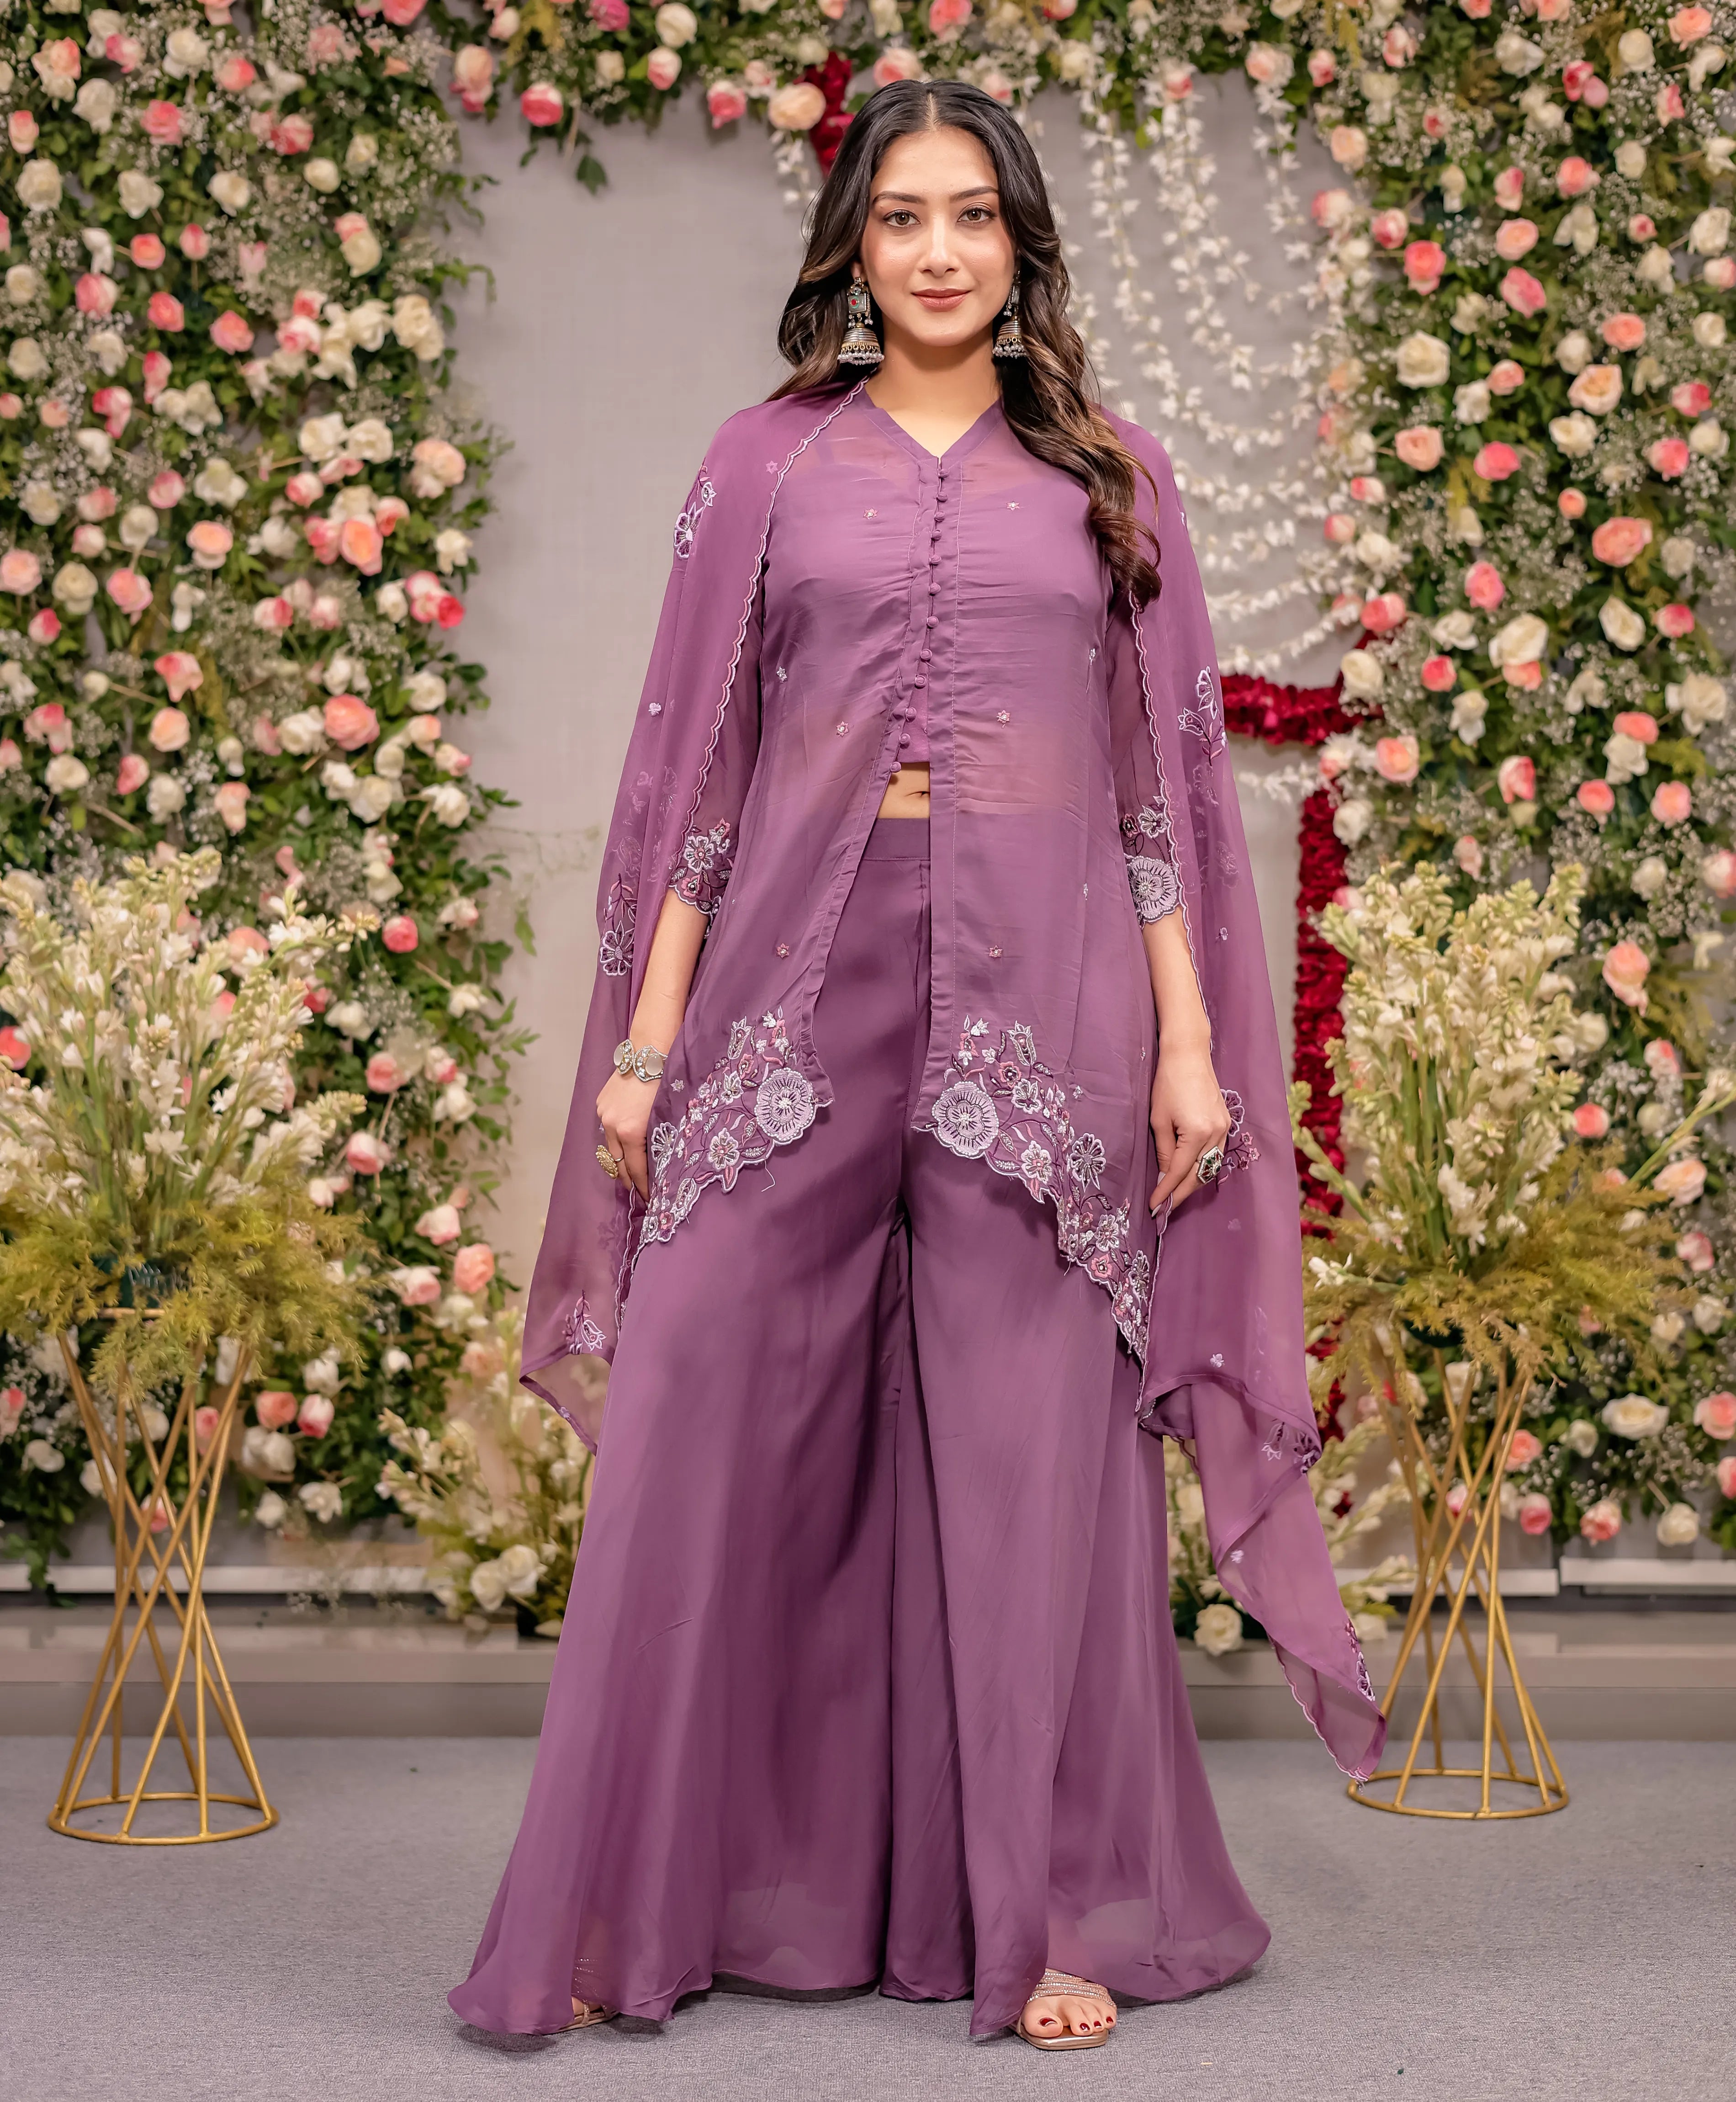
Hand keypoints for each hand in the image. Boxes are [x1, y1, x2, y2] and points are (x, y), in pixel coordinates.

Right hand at [596, 1069, 660, 1198]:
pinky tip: (625, 1145)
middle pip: (618, 1164)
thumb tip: (660, 1162)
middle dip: (629, 1180)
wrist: (649, 1052)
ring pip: (609, 1148)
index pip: (636, 1169)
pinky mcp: (600, 1105)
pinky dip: (616, 1140)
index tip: (650, 1198)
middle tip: (640, 1193)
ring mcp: (603, 1115)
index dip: (643, 1186)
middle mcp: (612, 1126)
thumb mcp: (666, 1116)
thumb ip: (658, 1140)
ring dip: (620, 1161)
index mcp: (630, 1132)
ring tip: (631, 1173)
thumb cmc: (666, 1083)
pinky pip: (607, 1131)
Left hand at [1149, 1037, 1229, 1215]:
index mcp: (1198, 1132)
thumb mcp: (1159, 1119)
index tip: (1155, 1207)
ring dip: (1193, 1183)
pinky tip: (1189, 1174)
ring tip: (1174, 1196)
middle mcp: (1216, 1133)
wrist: (1188, 1055)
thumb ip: (1165, 1151)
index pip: (1180, 1172)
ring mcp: (1225, 1128)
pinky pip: (1215, 1153)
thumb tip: (1166, 1177)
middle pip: (1199, 1174)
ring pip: (1210, 1166)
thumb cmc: (1167, 1083)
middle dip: (1181, 1193)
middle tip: (1164, 1208)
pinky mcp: (1225, 1122)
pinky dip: (1202, 1167)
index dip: (1166, 1191)